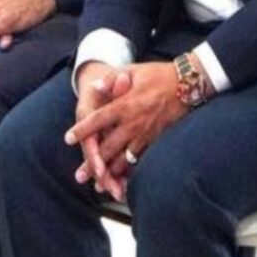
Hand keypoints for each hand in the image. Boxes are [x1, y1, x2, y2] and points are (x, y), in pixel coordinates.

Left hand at [66, 60, 187, 200]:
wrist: (188, 85)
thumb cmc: (157, 75)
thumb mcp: (132, 71)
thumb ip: (111, 79)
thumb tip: (94, 86)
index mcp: (124, 105)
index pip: (98, 120)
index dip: (82, 130)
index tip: (68, 139)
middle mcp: (133, 123)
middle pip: (109, 147)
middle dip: (93, 164)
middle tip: (80, 176)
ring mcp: (146, 134)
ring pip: (125, 159)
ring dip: (111, 174)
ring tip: (99, 186)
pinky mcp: (157, 140)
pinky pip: (141, 160)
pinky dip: (131, 172)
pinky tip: (123, 182)